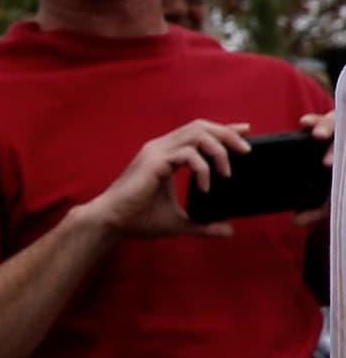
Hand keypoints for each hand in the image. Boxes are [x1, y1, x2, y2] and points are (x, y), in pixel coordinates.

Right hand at [87, 118, 255, 241]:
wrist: (111, 222)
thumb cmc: (137, 219)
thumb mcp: (179, 222)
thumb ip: (204, 224)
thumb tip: (229, 230)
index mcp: (165, 154)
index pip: (198, 132)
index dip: (224, 129)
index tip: (246, 132)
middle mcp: (161, 147)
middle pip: (201, 126)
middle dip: (228, 134)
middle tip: (246, 152)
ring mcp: (156, 152)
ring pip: (196, 134)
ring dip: (219, 149)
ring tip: (228, 171)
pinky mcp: (154, 162)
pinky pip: (187, 155)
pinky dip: (203, 169)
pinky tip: (206, 187)